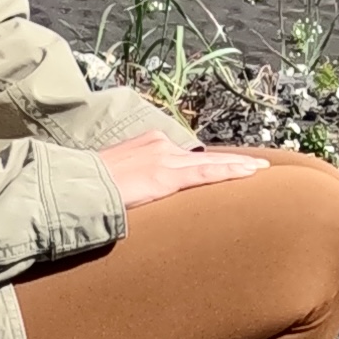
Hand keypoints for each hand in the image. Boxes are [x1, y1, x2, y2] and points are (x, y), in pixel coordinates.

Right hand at [103, 132, 273, 209]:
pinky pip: (205, 174)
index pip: (186, 155)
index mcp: (148, 144)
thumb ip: (135, 181)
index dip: (210, 160)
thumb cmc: (90, 186)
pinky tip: (247, 174)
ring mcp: (165, 159)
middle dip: (231, 160)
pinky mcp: (166, 175)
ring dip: (238, 166)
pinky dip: (229, 172)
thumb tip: (141, 194)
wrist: (78, 184)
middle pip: (203, 156)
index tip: (229, 163)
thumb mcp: (116, 178)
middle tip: (256, 164)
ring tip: (261, 169)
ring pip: (211, 163)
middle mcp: (160, 145)